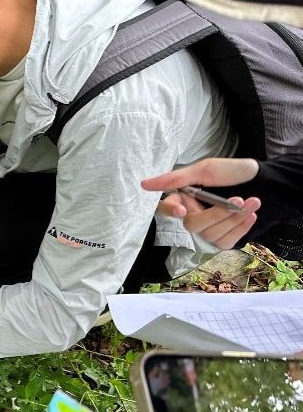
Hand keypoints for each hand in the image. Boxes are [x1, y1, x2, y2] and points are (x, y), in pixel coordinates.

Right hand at [142, 158, 262, 248]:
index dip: (170, 211)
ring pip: (210, 234)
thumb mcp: (205, 169)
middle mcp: (192, 215)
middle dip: (216, 214)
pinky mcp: (223, 238)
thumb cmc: (234, 173)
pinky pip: (224, 241)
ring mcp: (208, 228)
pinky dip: (239, 228)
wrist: (267, 182)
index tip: (182, 210)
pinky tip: (250, 215)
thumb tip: (144, 184)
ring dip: (234, 218)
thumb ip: (176, 179)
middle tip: (238, 200)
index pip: (165, 208)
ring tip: (253, 202)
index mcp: (184, 197)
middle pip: (192, 224)